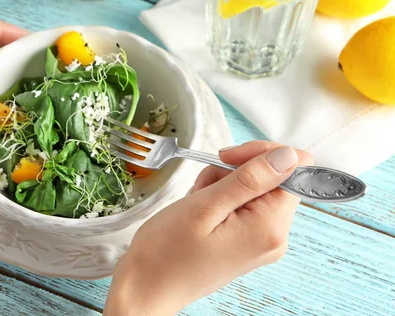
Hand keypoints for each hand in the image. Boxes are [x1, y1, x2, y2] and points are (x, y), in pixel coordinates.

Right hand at [104, 141, 313, 315]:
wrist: (148, 287)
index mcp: (270, 226)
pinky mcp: (248, 242)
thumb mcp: (205, 206)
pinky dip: (220, 198)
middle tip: (203, 187)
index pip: (295, 167)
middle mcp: (275, 235)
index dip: (262, 154)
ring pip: (254, 189)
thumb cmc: (168, 251)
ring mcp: (262, 241)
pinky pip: (243, 205)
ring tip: (196, 203)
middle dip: (236, 172)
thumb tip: (289, 155)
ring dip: (223, 185)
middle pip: (273, 178)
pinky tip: (199, 211)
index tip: (226, 158)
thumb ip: (250, 179)